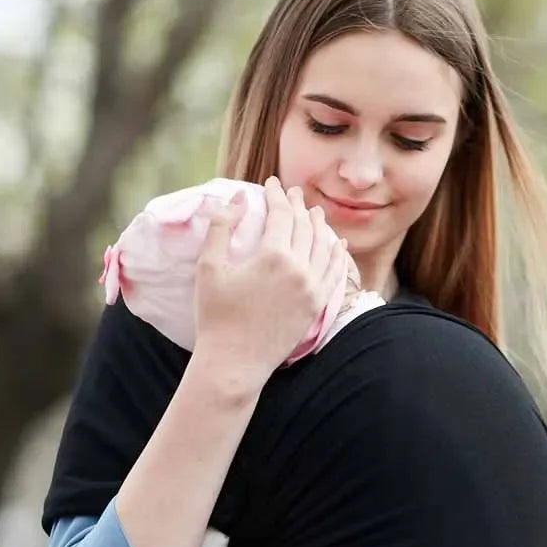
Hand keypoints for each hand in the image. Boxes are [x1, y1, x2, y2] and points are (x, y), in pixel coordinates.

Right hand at [192, 176, 346, 390]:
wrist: (235, 363)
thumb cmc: (215, 316)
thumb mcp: (209, 267)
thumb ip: (220, 227)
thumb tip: (236, 197)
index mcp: (273, 256)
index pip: (281, 214)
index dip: (276, 195)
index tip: (271, 184)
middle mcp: (300, 270)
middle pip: (305, 227)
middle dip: (298, 205)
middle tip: (294, 192)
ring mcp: (313, 289)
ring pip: (324, 247)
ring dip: (320, 226)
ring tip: (315, 213)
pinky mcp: (318, 306)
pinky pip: (334, 273)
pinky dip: (338, 254)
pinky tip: (338, 244)